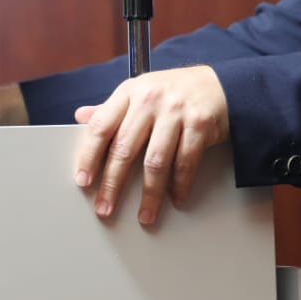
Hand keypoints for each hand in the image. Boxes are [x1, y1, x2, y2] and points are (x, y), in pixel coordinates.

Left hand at [73, 65, 228, 225]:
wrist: (220, 84)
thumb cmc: (174, 91)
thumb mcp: (140, 91)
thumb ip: (112, 107)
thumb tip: (81, 117)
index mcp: (130, 91)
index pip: (101, 126)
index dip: (89, 156)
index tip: (84, 181)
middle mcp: (150, 99)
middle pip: (124, 148)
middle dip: (113, 183)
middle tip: (105, 208)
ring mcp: (176, 112)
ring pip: (156, 161)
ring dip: (150, 194)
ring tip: (145, 215)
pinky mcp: (199, 125)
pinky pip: (186, 162)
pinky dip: (180, 185)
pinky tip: (175, 198)